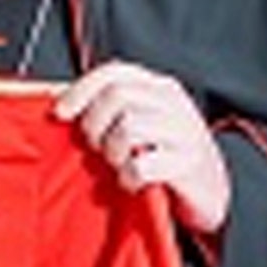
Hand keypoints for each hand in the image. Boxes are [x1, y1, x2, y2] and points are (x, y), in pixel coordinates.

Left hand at [52, 60, 230, 234]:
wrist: (209, 193)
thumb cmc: (164, 157)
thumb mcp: (141, 124)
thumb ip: (109, 110)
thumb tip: (58, 103)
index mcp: (159, 88)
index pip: (114, 72)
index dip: (81, 90)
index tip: (61, 113)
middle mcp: (175, 103)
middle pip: (117, 96)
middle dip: (95, 125)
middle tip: (96, 148)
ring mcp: (185, 132)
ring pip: (128, 128)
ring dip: (112, 153)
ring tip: (118, 165)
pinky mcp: (188, 164)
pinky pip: (142, 165)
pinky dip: (128, 177)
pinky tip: (131, 182)